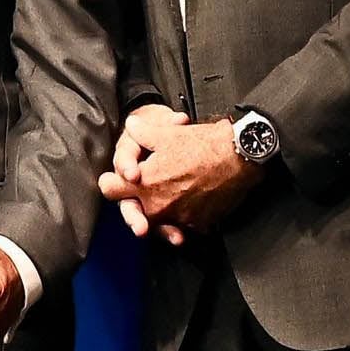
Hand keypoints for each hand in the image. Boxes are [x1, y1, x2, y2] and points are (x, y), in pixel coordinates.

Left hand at [101, 110, 261, 246]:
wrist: (240, 157)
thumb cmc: (204, 145)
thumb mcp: (167, 133)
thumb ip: (141, 132)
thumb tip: (131, 126)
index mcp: (144, 184)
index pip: (109, 190)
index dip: (112, 181)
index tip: (117, 179)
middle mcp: (158, 207)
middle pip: (134, 209)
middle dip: (138, 199)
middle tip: (151, 184)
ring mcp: (178, 218)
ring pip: (159, 220)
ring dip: (161, 208)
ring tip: (173, 190)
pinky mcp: (198, 224)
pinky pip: (183, 223)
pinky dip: (183, 214)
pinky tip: (190, 198)